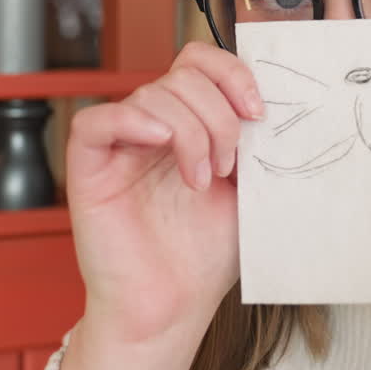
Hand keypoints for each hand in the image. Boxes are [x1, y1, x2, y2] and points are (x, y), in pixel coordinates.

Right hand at [62, 42, 262, 369]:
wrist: (173, 307)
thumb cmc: (204, 255)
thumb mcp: (247, 187)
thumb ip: (254, 142)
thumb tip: (280, 104)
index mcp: (189, 123)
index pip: (200, 63)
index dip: (232, 73)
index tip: (258, 111)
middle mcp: (153, 128)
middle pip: (183, 76)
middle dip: (218, 115)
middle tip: (228, 165)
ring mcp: (120, 145)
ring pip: (151, 95)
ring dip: (190, 132)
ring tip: (200, 179)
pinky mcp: (89, 168)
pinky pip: (96, 121)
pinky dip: (132, 121)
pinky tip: (159, 143)